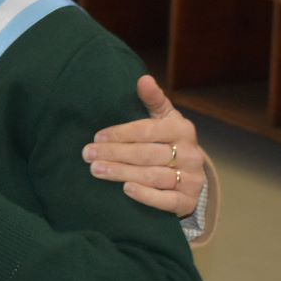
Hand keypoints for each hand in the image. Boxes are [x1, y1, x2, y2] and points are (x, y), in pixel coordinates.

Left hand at [83, 75, 205, 216]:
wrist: (190, 176)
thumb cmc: (169, 141)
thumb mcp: (164, 118)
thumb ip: (153, 100)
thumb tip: (143, 79)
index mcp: (182, 129)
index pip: (147, 130)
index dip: (121, 133)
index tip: (97, 137)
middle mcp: (191, 154)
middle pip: (147, 154)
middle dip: (115, 154)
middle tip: (88, 155)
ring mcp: (191, 179)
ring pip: (153, 176)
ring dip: (122, 173)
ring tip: (96, 170)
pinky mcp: (188, 201)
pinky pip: (167, 201)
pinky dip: (146, 196)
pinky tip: (125, 189)